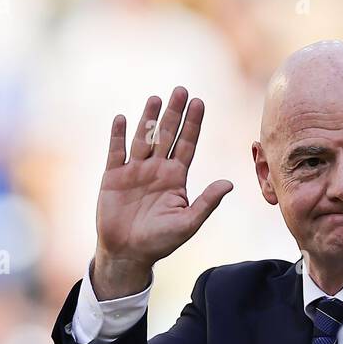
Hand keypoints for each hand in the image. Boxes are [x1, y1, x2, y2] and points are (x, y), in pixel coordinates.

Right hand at [93, 88, 232, 296]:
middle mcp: (156, 169)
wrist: (128, 253)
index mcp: (175, 178)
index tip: (199, 102)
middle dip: (174, 113)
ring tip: (156, 98)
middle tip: (181, 90)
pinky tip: (121, 118)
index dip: (193, 124)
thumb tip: (229, 183)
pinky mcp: (113, 176)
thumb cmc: (160, 241)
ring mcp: (134, 170)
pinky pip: (116, 151)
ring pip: (142, 138)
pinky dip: (117, 135)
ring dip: (148, 118)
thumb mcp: (188, 223)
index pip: (187, 144)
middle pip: (167, 135)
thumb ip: (207, 202)